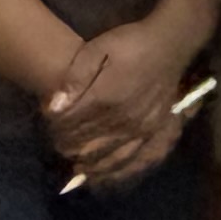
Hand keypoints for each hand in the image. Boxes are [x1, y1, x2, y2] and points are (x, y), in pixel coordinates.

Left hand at [42, 18, 188, 172]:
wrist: (171, 43)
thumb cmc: (131, 43)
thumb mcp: (97, 49)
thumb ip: (74, 78)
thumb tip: (53, 107)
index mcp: (104, 98)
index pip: (69, 125)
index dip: (54, 128)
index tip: (49, 126)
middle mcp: (122, 118)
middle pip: (86, 144)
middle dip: (68, 147)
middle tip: (59, 145)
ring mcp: (141, 127)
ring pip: (109, 157)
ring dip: (90, 164)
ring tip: (78, 166)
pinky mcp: (157, 130)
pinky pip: (138, 158)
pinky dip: (120, 171)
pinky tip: (109, 177)